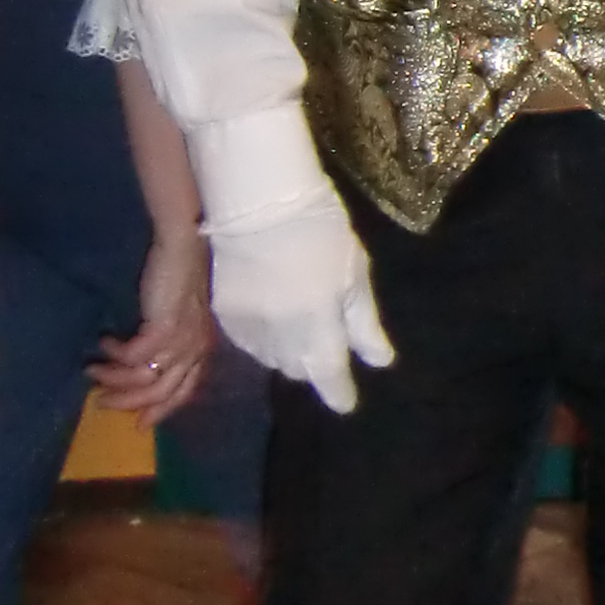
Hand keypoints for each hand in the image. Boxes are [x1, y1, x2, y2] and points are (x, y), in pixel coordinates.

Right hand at [89, 227, 215, 425]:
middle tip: (99, 400)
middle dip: (127, 401)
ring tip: (92, 369)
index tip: (137, 424)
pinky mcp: (165, 327)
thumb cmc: (176, 278)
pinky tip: (104, 340)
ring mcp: (182, 340)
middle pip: (161, 393)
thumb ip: (167, 342)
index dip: (161, 411)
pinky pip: (135, 356)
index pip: (183, 393)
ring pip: (145, 379)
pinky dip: (115, 354)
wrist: (181, 246)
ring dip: (114, 379)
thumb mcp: (176, 317)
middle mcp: (195, 350)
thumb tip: (141, 367)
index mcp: (201, 350)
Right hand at [209, 187, 394, 414]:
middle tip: (322, 341)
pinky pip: (248, 341)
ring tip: (295, 320)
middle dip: (312, 363)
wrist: (258, 201)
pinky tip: (270, 311)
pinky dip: (262, 336)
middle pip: (298, 369)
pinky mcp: (224, 315)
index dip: (339, 393)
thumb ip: (365, 324)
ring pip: (271, 358)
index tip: (346, 402)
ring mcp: (248, 327)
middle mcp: (280, 335)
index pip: (329, 375)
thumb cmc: (320, 231)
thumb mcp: (354, 273)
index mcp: (318, 325)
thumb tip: (380, 362)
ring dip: (286, 351)